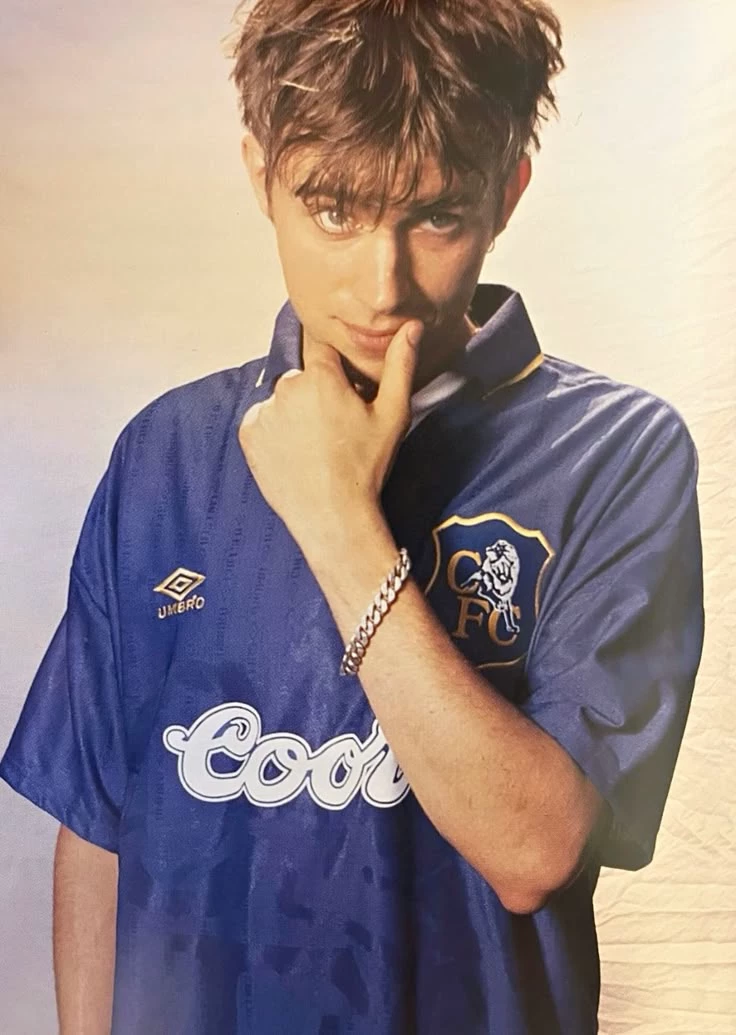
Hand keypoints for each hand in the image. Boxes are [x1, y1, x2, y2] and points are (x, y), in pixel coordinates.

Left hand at [238, 320, 423, 554]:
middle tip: (335, 429)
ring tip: (315, 446)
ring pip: (283, 401)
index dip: (336, 371)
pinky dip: (276, 433)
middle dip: (316, 394)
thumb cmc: (366, 466)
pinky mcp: (248, 435)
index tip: (344, 394)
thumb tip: (411, 327)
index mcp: (321, 376)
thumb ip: (400, 365)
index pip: (324, 351)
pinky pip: (263, 423)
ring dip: (295, 414)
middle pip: (303, 378)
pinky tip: (296, 455)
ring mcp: (264, 412)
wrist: (334, 516)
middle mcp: (286, 387)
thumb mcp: (393, 414)